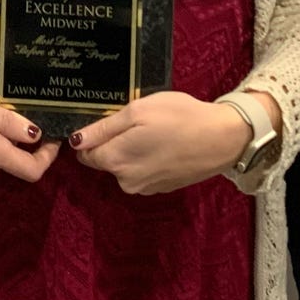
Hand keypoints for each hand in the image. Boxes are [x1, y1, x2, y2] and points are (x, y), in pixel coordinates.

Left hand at [71, 91, 251, 195]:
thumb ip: (104, 128)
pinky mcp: (162, 188)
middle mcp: (126, 181)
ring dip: (132, 150)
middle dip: (114, 142)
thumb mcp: (138, 111)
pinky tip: (165, 143)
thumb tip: (75, 141)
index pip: (84, 154)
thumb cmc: (179, 117)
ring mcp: (146, 188)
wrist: (223, 138)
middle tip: (137, 120)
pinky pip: (143, 171)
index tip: (108, 120)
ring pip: (125, 166)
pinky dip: (148, 158)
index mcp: (116, 161)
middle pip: (106, 160)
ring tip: (154, 130)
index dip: (91, 136)